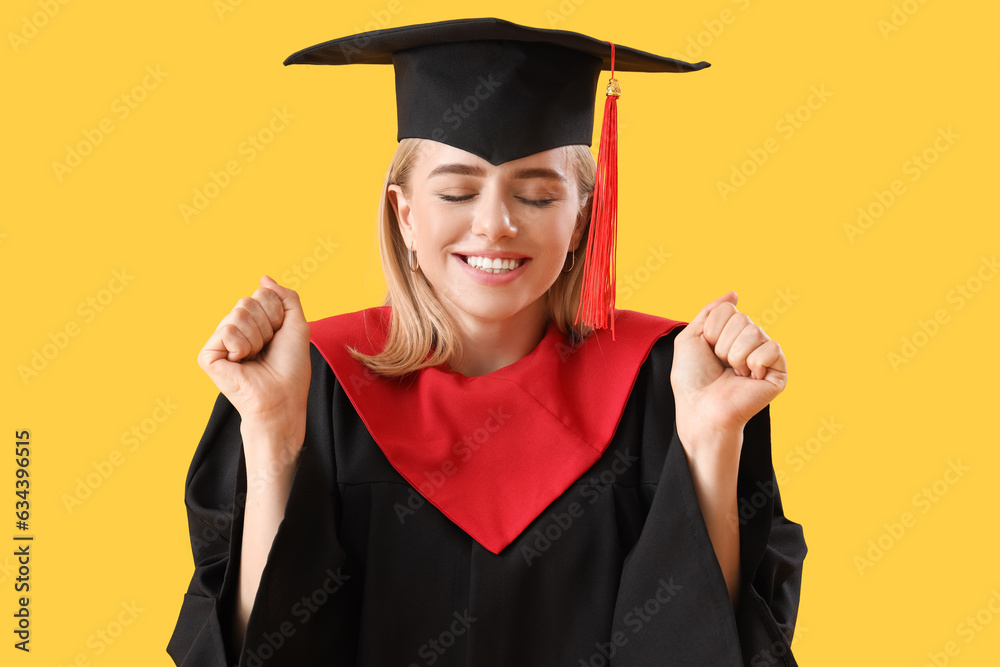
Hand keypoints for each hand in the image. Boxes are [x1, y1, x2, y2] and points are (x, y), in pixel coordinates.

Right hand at [197, 276, 311, 454]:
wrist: (282, 398)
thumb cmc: (291, 368)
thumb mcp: (297, 326)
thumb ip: (286, 298)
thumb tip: (264, 278)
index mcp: (254, 322)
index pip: (261, 294)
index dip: (277, 314)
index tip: (279, 336)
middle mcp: (234, 329)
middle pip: (247, 301)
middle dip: (266, 324)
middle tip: (267, 349)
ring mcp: (219, 342)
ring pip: (237, 315)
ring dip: (256, 338)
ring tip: (255, 358)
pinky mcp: (207, 356)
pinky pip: (227, 330)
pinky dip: (242, 346)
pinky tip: (241, 363)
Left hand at [670, 291, 787, 443]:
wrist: (701, 408)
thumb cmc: (692, 379)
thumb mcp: (690, 338)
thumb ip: (710, 312)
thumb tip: (734, 294)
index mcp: (731, 334)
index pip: (729, 309)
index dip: (712, 329)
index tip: (707, 350)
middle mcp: (751, 342)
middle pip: (742, 318)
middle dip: (723, 343)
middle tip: (721, 365)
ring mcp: (766, 357)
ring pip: (755, 332)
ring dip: (735, 355)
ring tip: (734, 374)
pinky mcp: (779, 372)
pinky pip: (771, 349)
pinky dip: (754, 364)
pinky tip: (749, 379)